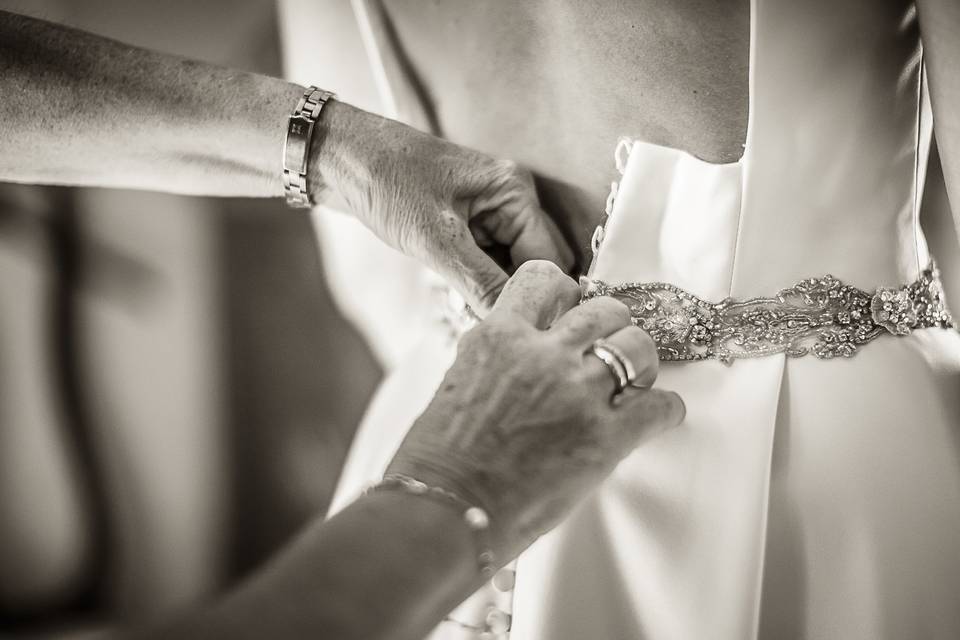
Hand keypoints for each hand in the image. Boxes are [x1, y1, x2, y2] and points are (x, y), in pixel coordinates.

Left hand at [313, 101, 573, 313]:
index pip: (548, 259)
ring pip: (510, 266)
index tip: (514, 327)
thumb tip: (512, 318)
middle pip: (534, 264)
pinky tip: (457, 298)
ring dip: (493, 290)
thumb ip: (480, 281)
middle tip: (485, 320)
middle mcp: (511, 200)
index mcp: (515, 192)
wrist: (339, 157)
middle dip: (514, 294)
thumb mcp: (435, 239)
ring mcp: (489, 211)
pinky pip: (488, 260)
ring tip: (465, 310)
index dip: (535, 295)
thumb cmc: (386, 182)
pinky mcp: (468, 223)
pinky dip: (477, 281)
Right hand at [386, 261, 685, 560]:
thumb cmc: (438, 460)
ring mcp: (575, 392)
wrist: (443, 513)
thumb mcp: (457, 382)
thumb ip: (496, 357)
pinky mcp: (603, 437)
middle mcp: (540, 353)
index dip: (565, 296)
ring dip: (640, 364)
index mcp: (498, 336)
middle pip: (604, 310)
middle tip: (607, 354)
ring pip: (638, 346)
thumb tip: (519, 353)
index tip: (570, 315)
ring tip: (633, 385)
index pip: (544, 279)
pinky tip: (654, 420)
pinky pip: (660, 407)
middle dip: (611, 329)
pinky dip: (664, 412)